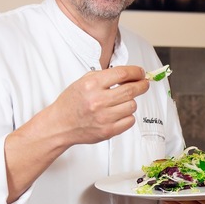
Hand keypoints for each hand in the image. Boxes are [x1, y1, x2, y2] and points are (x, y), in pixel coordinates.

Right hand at [5, 65, 148, 202]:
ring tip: (122, 101)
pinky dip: (128, 116)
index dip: (137, 72)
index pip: (123, 73)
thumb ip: (106, 76)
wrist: (60, 125)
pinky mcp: (108, 131)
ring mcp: (103, 117)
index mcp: (92, 84)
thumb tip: (130, 74)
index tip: (141, 73)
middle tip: (144, 84)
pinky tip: (119, 113)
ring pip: (132, 106)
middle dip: (142, 85)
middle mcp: (98, 100)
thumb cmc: (72, 102)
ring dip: (131, 102)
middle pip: (131, 90)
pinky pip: (130, 121)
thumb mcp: (84, 81)